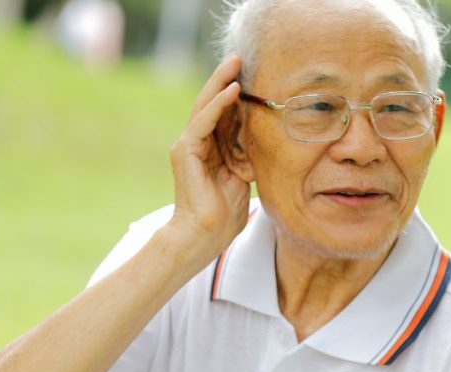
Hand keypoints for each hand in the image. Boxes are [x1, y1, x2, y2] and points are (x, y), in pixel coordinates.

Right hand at [167, 55, 251, 258]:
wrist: (205, 236)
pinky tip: (232, 90)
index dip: (236, 95)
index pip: (224, 115)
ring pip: (206, 106)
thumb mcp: (243, 179)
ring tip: (235, 63)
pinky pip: (204, 121)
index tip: (252, 75)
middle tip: (240, 56)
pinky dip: (219, 104)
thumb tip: (265, 143)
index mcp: (210, 150)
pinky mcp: (185, 151)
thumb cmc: (224, 216)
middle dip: (226, 79)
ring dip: (221, 82)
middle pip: (212, 104)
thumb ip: (248, 158)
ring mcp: (188, 146)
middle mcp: (196, 143)